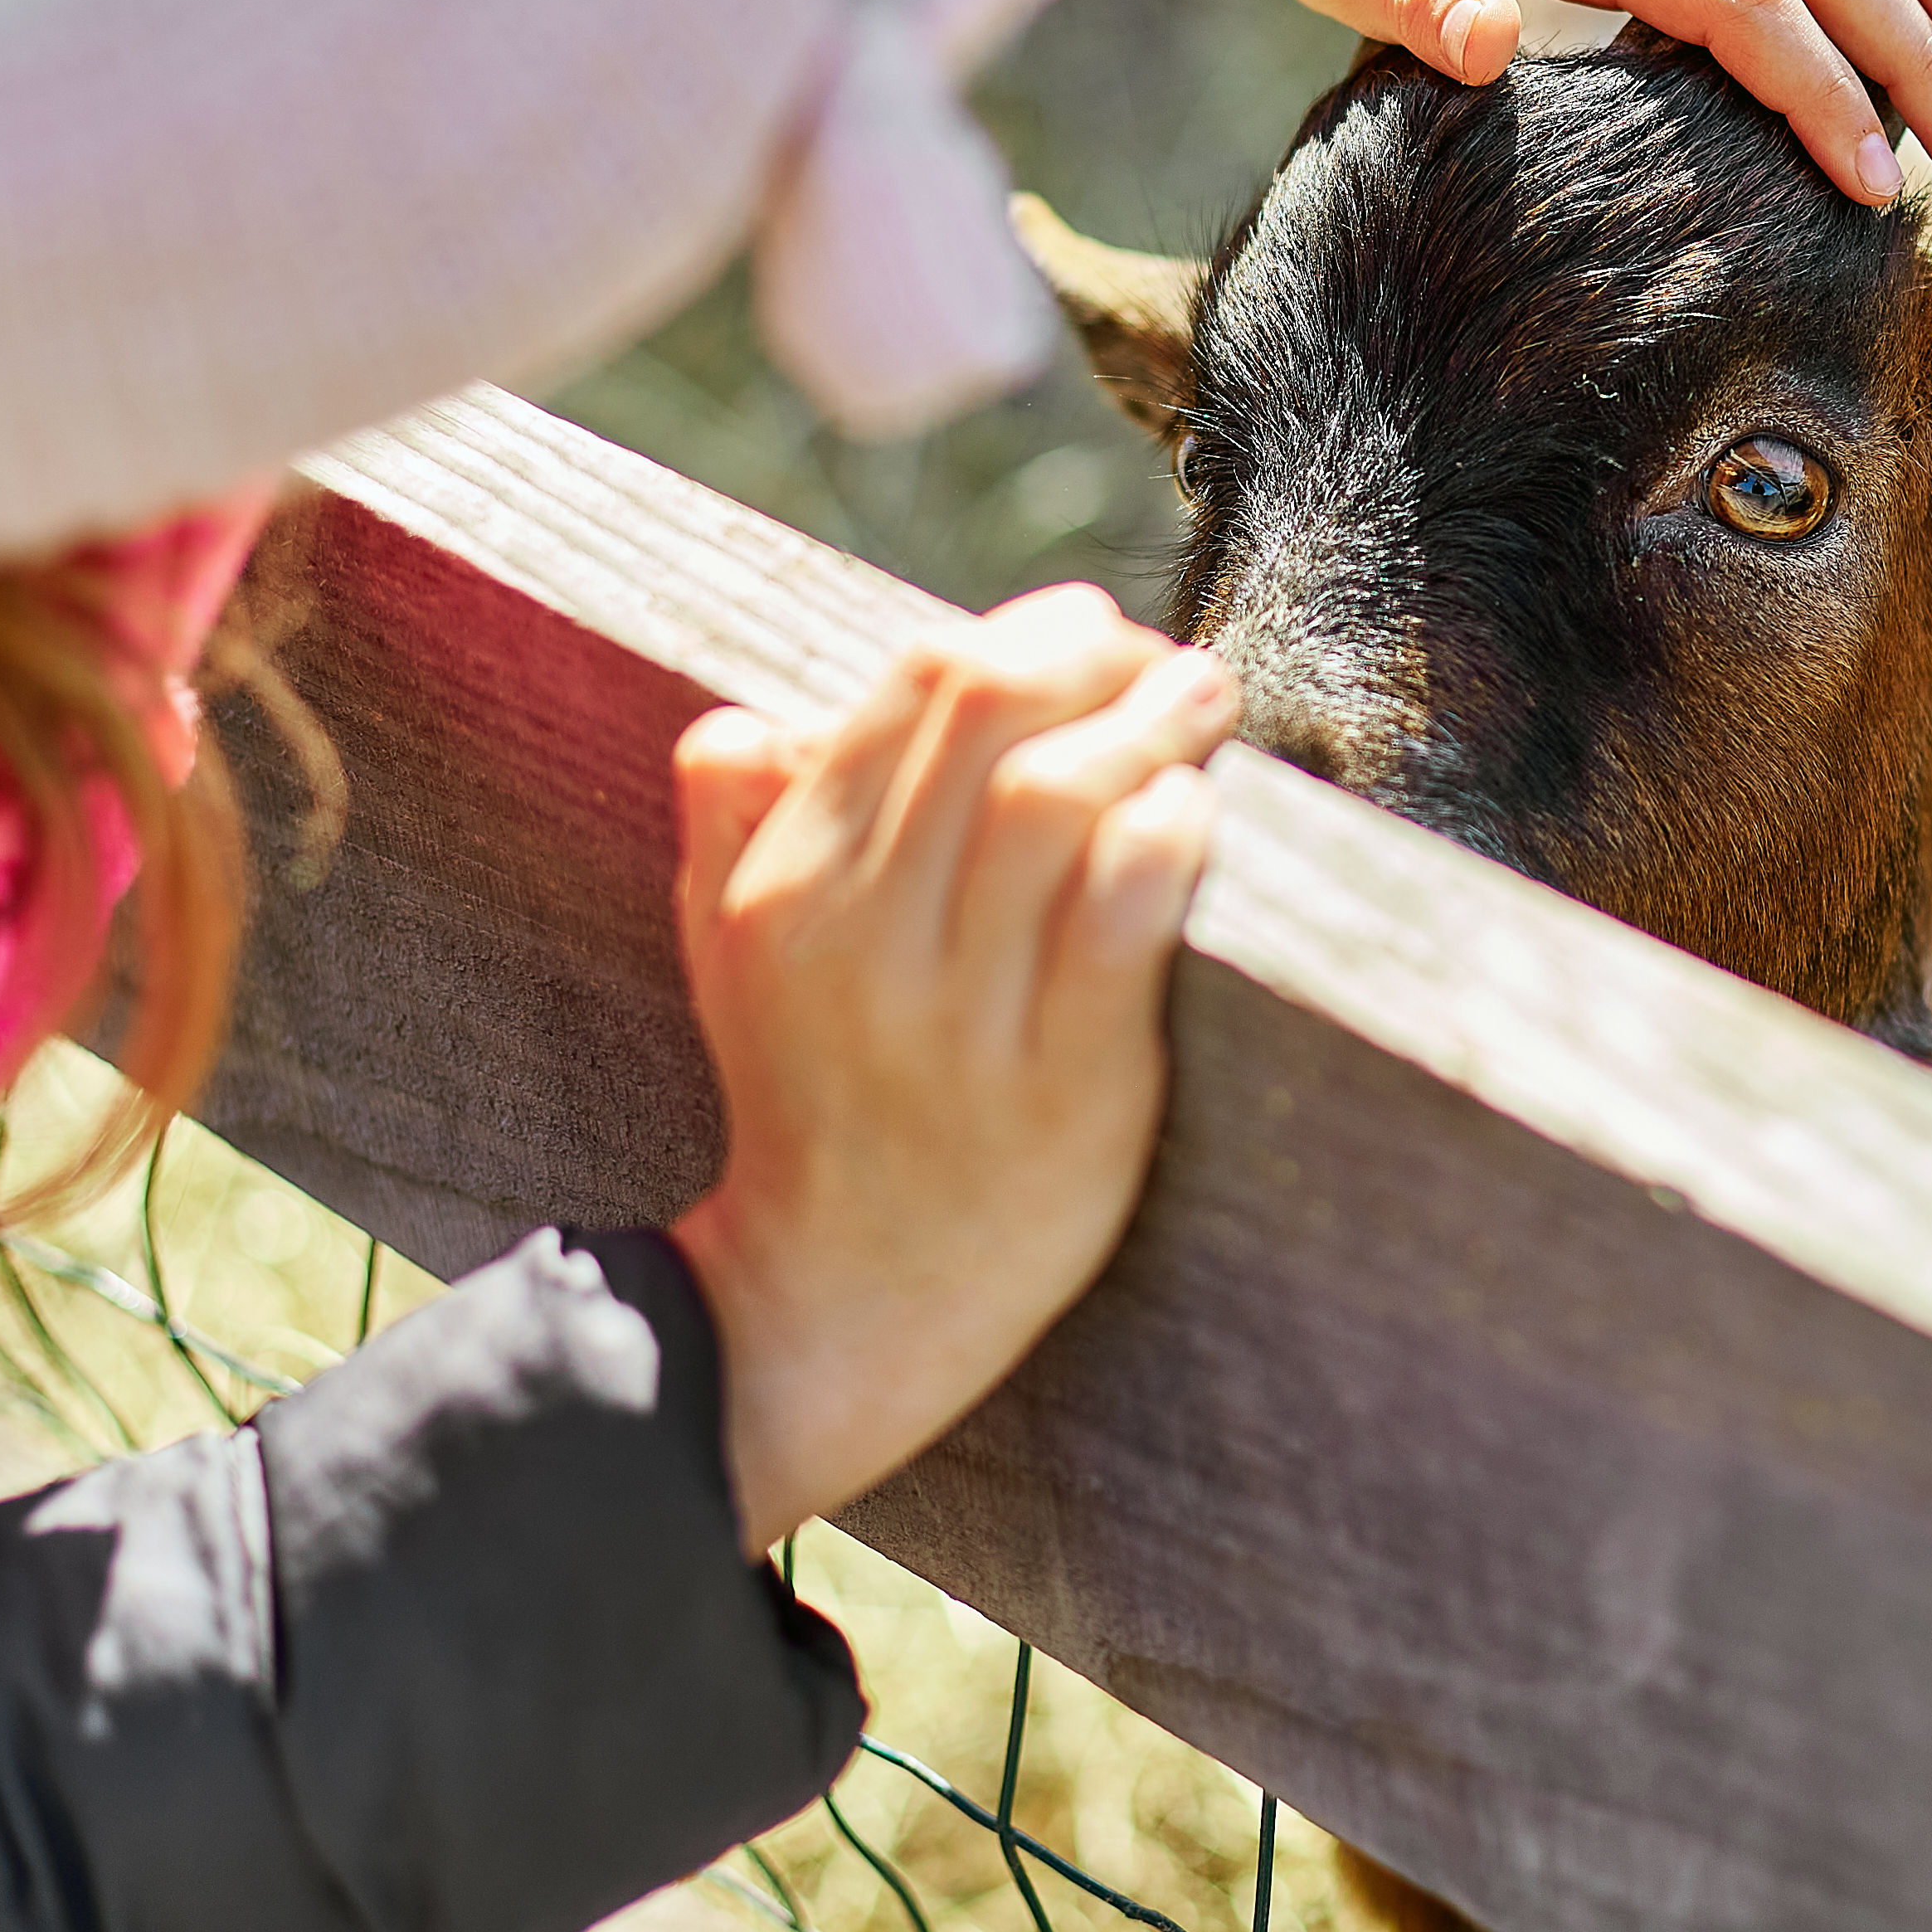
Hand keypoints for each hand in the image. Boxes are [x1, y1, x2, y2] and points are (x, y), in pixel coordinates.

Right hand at [666, 584, 1233, 1550]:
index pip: (910, 685)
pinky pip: (1121, 920)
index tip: (1089, 637)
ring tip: (1204, 702)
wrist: (843, 1300)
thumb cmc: (813, 1097)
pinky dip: (1168, 836)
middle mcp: (861, 939)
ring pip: (1052, 799)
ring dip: (1150, 720)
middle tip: (1163, 662)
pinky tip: (1198, 810)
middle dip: (1094, 654)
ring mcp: (961, 1016)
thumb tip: (761, 709)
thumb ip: (728, 820)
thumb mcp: (727, 956)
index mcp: (785, 885)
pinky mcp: (1063, 1085)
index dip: (1021, 631)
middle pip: (983, 713)